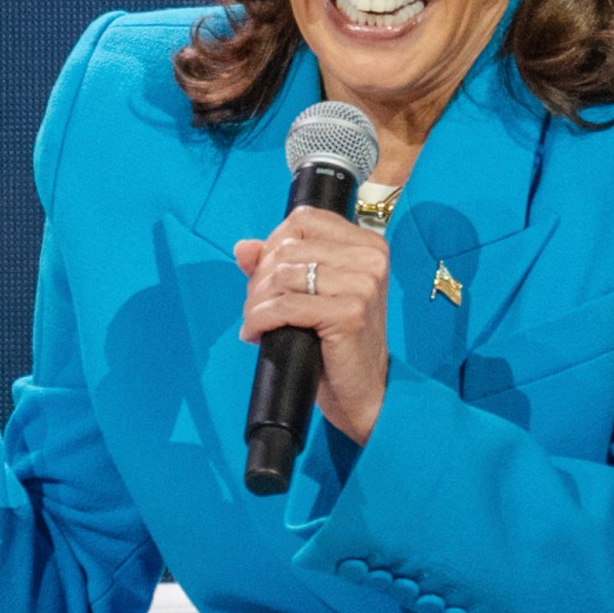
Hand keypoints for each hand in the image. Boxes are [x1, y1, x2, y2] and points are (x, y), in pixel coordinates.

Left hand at [233, 207, 389, 443]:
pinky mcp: (351, 312)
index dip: (272, 243)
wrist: (365, 392)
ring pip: (283, 275)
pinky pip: (286, 305)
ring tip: (254, 322)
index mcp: (368, 245)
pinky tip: (256, 334)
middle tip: (254, 308)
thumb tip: (243, 247)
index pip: (304, 219)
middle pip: (288, 248)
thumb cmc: (338, 344)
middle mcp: (371, 258)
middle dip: (259, 279)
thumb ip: (279, 265)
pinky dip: (261, 319)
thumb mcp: (312, 295)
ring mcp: (364, 284)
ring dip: (256, 302)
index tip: (263, 275)